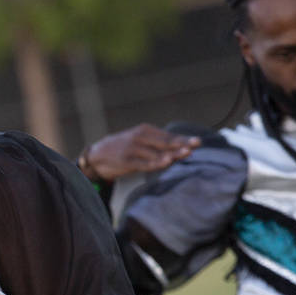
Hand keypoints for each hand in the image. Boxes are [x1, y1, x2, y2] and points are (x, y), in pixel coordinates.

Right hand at [79, 124, 198, 181]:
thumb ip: (156, 144)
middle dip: (181, 144)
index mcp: (145, 131)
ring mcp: (133, 149)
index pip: (168, 136)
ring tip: (186, 153)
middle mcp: (140, 137)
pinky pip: (144, 163)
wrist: (97, 155)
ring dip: (172, 153)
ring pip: (156, 152)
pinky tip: (165, 162)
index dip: (183, 139)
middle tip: (195, 145)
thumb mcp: (139, 142)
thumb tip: (180, 149)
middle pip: (165, 142)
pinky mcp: (127, 160)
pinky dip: (155, 163)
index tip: (198, 142)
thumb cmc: (123, 149)